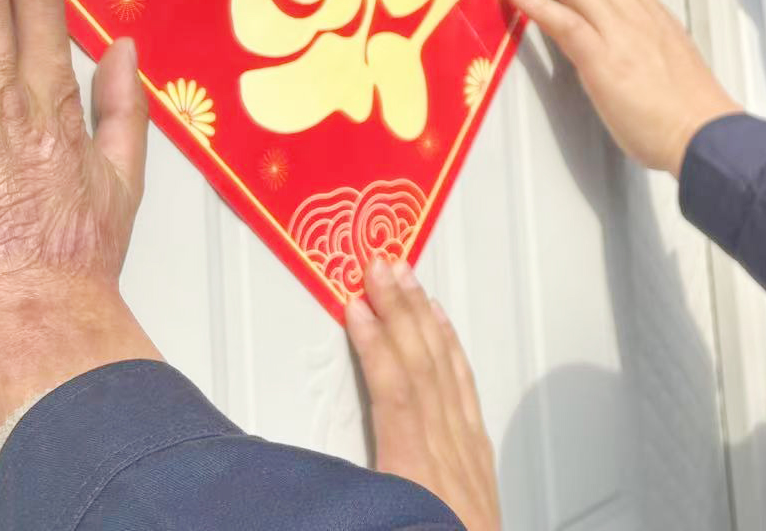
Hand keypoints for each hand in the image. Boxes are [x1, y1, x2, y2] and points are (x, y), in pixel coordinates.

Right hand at [350, 257, 500, 530]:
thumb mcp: (371, 519)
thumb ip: (341, 492)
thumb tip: (288, 479)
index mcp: (416, 474)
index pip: (396, 393)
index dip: (375, 345)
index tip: (354, 303)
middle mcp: (448, 454)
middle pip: (422, 367)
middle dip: (400, 310)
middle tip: (381, 261)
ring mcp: (468, 452)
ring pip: (446, 371)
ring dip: (424, 318)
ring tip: (406, 277)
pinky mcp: (477, 457)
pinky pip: (466, 389)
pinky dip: (452, 352)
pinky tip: (440, 328)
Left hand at [501, 0, 741, 176]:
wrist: (705, 133)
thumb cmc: (687, 106)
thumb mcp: (660, 55)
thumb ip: (632, 36)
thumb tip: (611, 32)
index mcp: (642, 7)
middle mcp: (629, 9)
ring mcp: (617, 30)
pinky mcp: (604, 59)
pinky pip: (565, 22)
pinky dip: (537, 1)